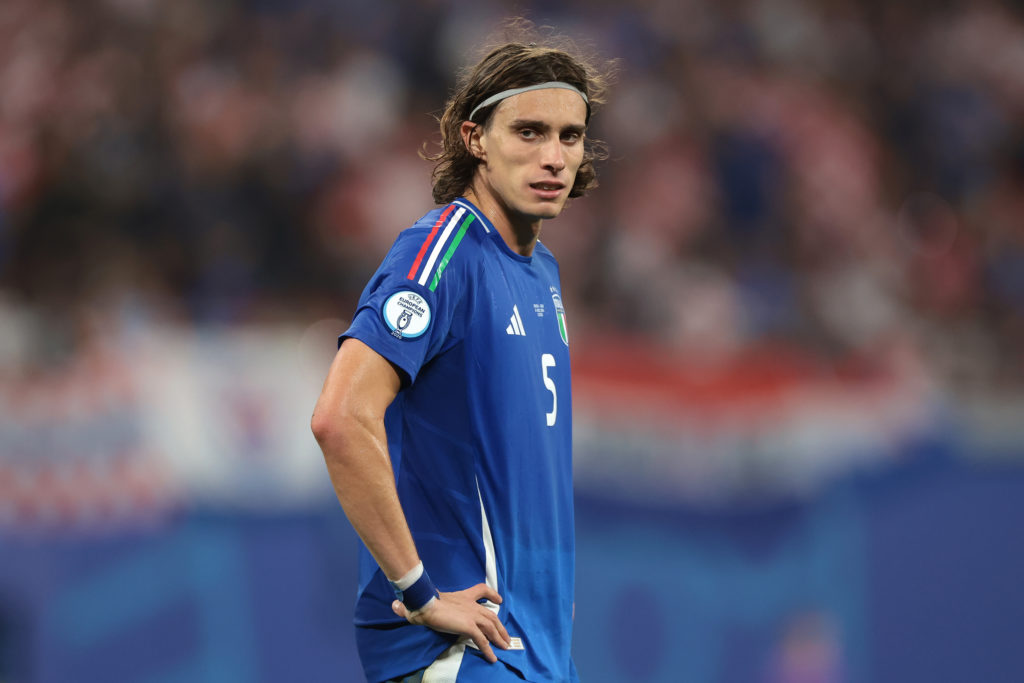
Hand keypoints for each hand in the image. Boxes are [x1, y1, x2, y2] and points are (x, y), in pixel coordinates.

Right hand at [392, 583, 510, 662]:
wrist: (424, 604)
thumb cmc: (421, 602)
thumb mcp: (422, 601)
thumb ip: (414, 605)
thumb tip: (395, 605)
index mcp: (462, 596)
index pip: (481, 589)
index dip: (492, 594)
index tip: (499, 599)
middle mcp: (470, 604)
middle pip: (491, 614)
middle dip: (500, 626)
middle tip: (506, 636)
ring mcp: (472, 615)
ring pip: (491, 627)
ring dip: (499, 638)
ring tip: (505, 648)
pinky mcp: (470, 626)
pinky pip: (483, 640)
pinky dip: (489, 649)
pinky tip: (493, 658)